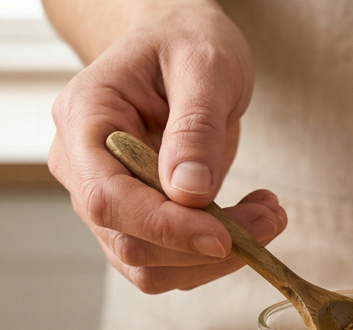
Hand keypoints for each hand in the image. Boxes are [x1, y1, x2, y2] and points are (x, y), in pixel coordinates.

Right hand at [48, 5, 287, 293]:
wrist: (177, 43)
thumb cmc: (185, 41)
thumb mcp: (204, 64)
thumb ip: (196, 126)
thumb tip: (189, 193)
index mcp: (83, 119)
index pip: (106, 197)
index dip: (164, 227)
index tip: (223, 237)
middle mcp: (81, 166)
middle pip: (128, 241)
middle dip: (203, 247)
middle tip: (271, 218)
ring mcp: (104, 198)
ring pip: (148, 264)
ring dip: (213, 259)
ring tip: (268, 215)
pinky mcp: (135, 218)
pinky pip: (167, 260)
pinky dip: (212, 255)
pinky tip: (250, 218)